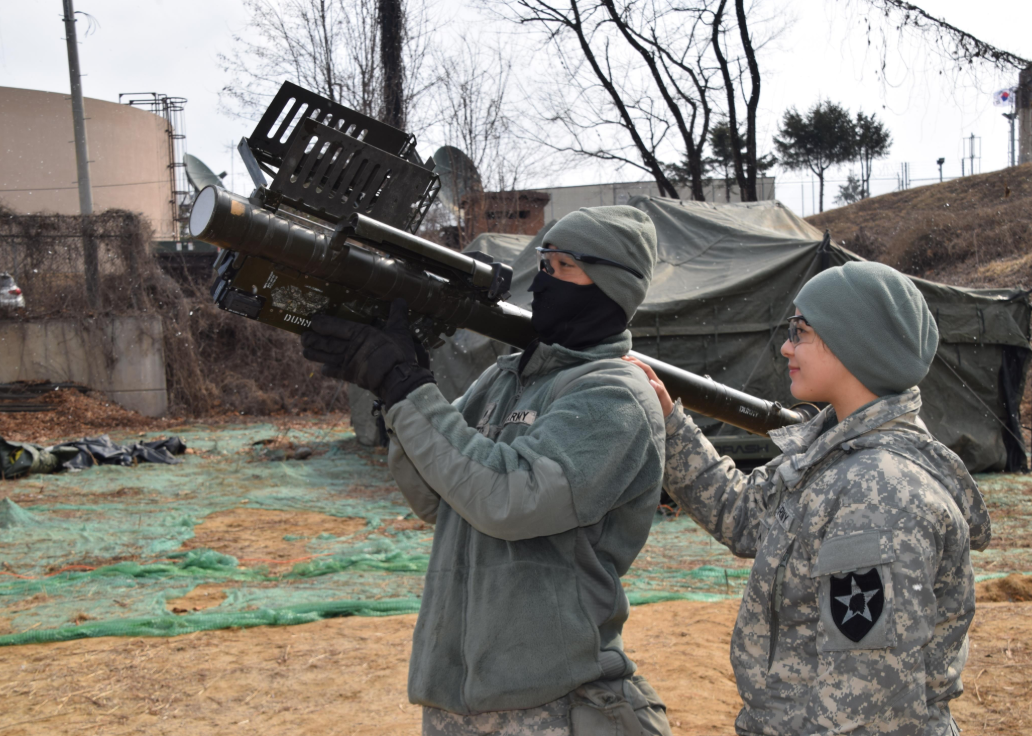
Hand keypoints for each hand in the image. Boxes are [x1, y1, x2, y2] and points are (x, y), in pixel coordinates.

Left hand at [301, 299, 434, 406]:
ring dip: (314, 354)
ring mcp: (348, 362)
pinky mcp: (350, 376)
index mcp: (360, 333)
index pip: (336, 326)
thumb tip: (401, 299)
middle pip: (326, 342)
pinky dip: (328, 370)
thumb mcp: (399, 331)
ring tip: (305, 350)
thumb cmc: (398, 353)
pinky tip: (323, 369)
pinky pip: (335, 372)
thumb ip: (397, 315)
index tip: (313, 321)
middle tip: (303, 336)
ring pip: (326, 356)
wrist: (397, 379)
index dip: (322, 324)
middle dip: (312, 339)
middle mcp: (350, 347)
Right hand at [622, 355, 674, 417]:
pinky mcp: (644, 388)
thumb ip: (660, 391)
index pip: (647, 369)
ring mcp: (648, 384)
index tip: (629, 361)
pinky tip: (623, 372)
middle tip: (622, 358)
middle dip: (633, 361)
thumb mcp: (664, 400)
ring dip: (631, 365)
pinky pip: (637, 378)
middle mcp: (652, 380)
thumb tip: (652, 382)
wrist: (667, 415)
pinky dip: (631, 373)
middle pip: (642, 367)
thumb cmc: (665, 408)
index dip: (638, 364)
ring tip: (621, 361)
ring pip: (639, 371)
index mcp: (656, 382)